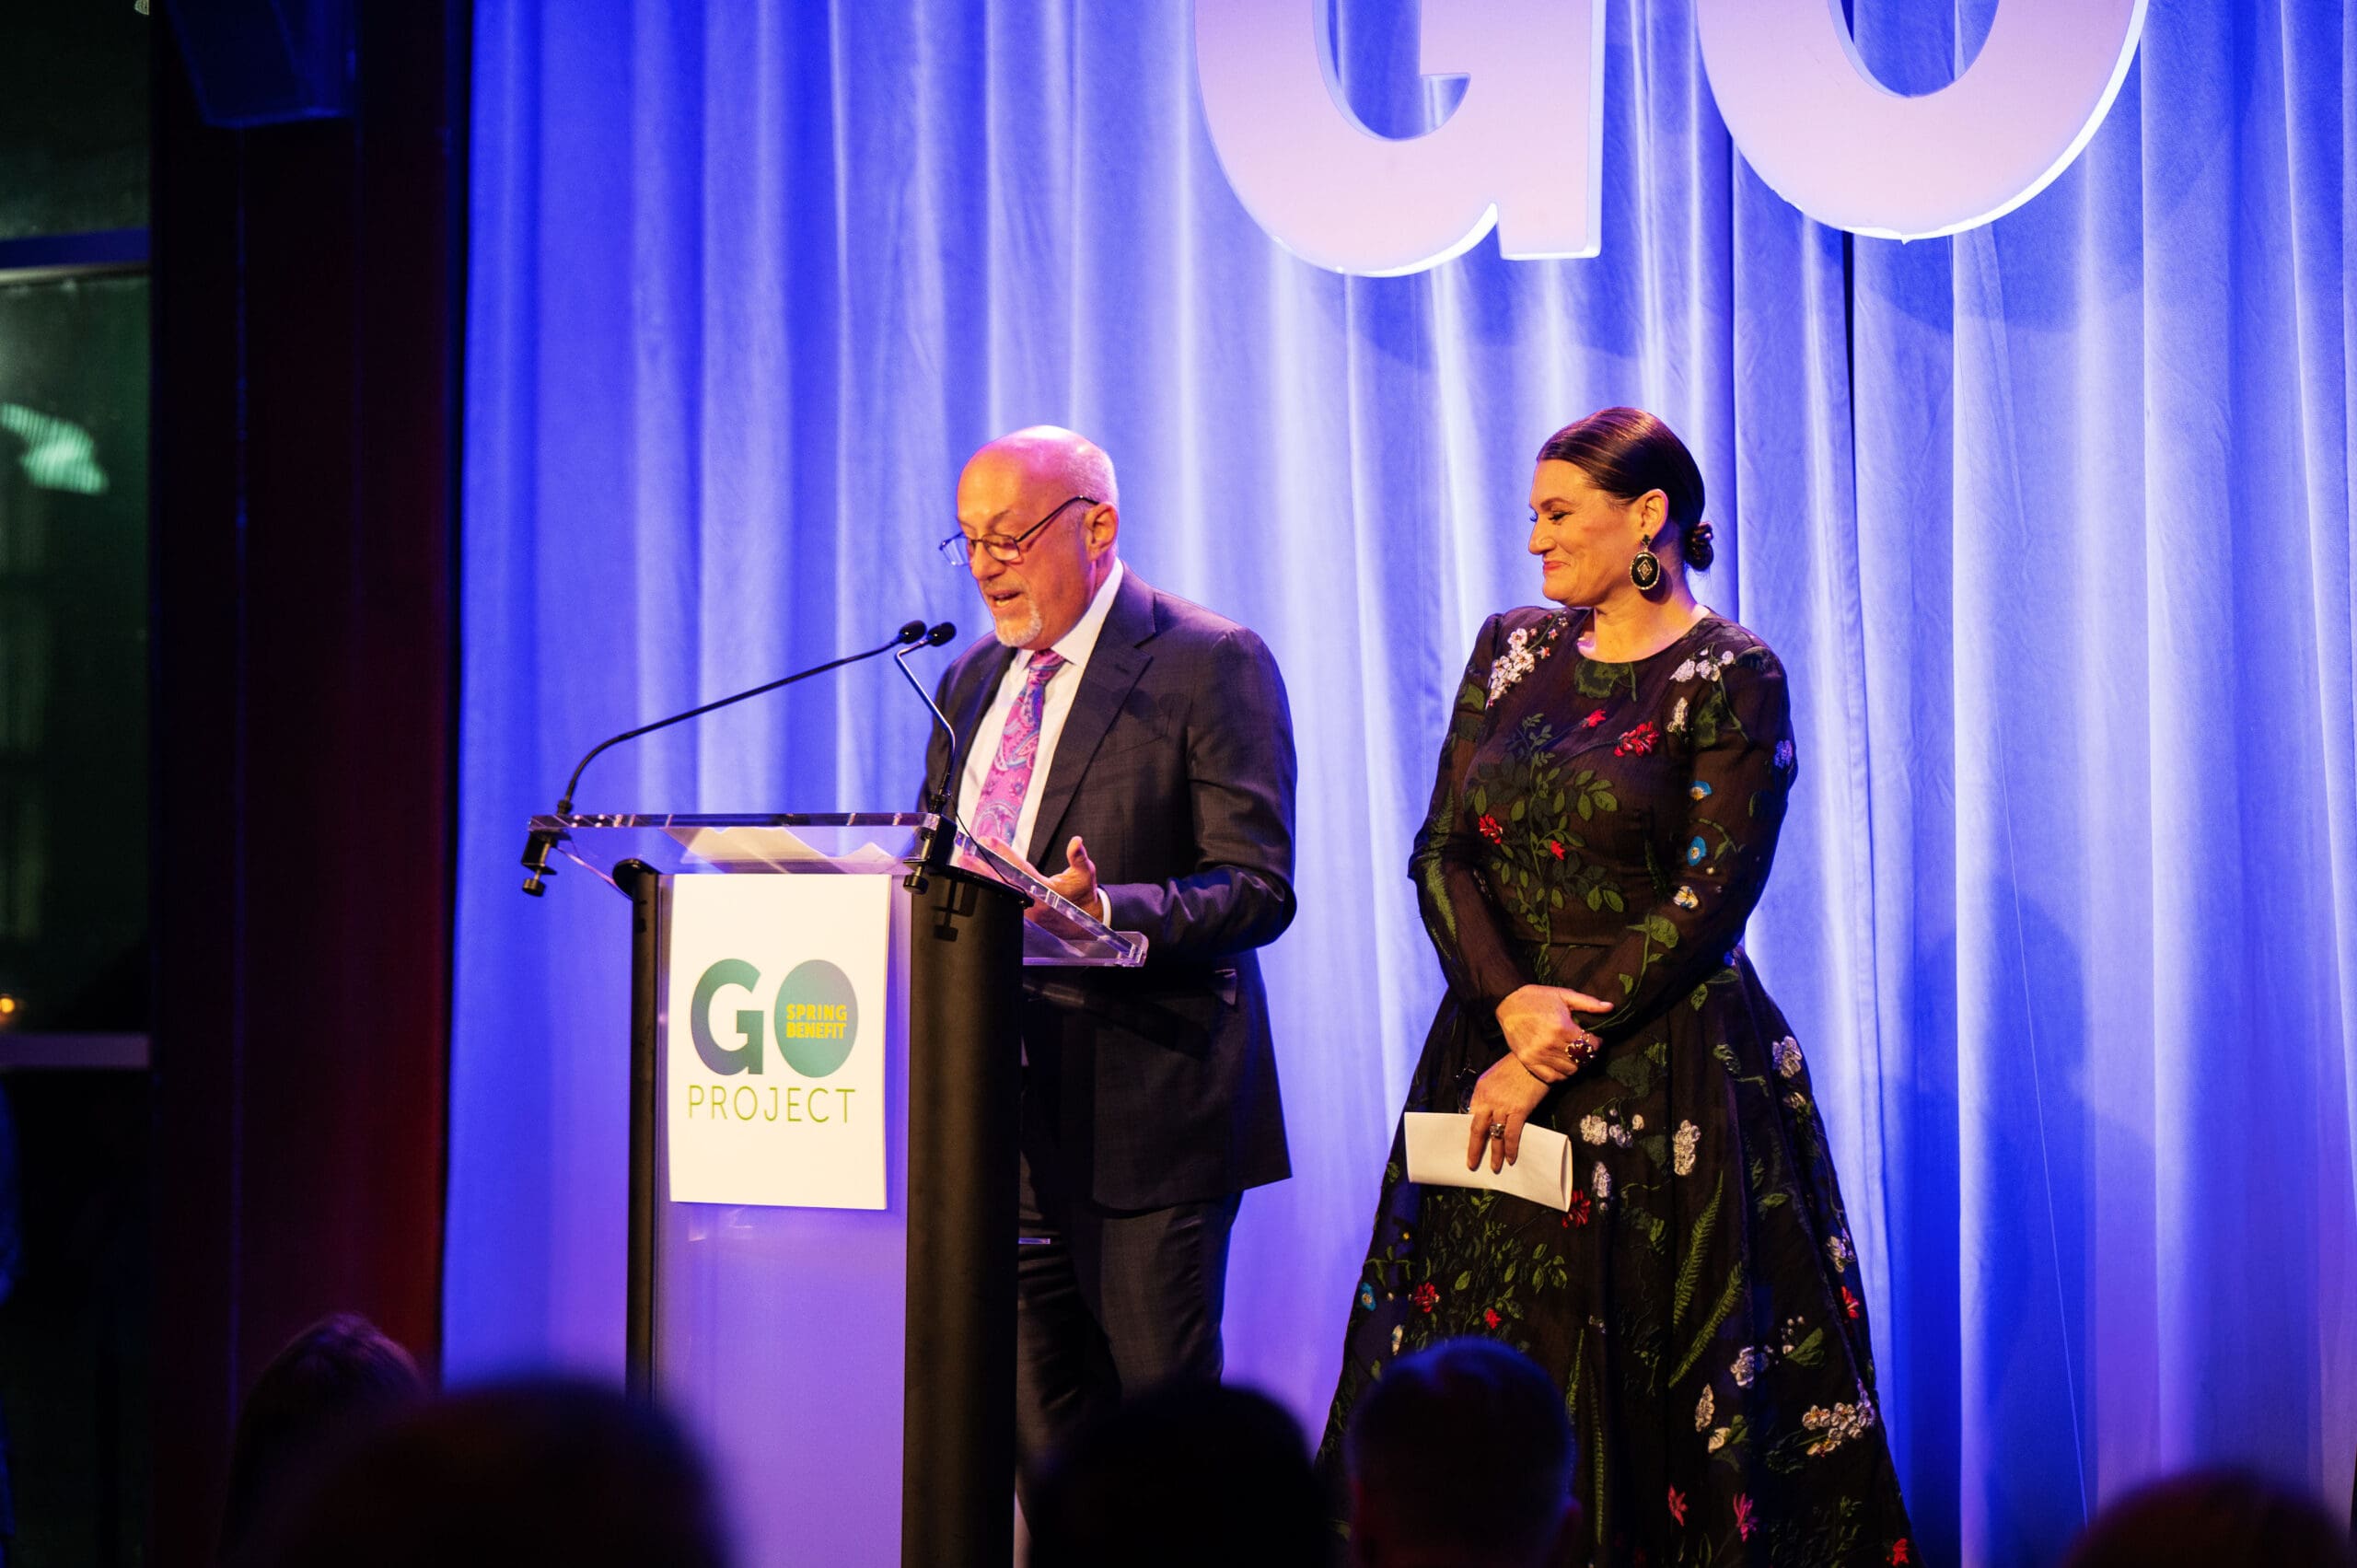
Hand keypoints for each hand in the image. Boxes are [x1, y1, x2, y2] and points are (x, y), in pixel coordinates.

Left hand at [978, 835, 1099, 933]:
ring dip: (982, 877)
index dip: (1004, 854)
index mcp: (1046, 892)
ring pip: (1000, 890)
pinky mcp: (1022, 914)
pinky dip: (990, 886)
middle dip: (983, 867)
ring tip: (965, 864)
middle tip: (966, 855)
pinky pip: (1003, 897)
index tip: (990, 841)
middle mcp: (1033, 902)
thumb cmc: (1082, 895)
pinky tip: (977, 878)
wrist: (1083, 923)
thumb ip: (1079, 857)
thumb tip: (1076, 841)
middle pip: (1003, 882)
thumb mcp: (1085, 874)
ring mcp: (1025, 910)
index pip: (1020, 869)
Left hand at [1465, 1055, 1552, 1172]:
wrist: (1534, 1058)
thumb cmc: (1516, 1067)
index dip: (1469, 1133)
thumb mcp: (1494, 1078)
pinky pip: (1511, 1134)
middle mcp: (1488, 1100)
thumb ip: (1488, 1095)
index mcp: (1480, 1091)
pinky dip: (1510, 1149)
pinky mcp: (1519, 1110)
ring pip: (1494, 1135)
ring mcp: (1502, 1106)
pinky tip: (1511, 1158)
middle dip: (1474, 1149)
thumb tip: (1484, 1113)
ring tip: (1494, 1167)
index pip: (1470, 1116)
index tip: (1468, 1144)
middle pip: (1476, 1129)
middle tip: (1471, 1164)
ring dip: (1494, 1154)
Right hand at [1494, 984, 1610, 1083]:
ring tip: (1573, 1054)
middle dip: (1587, 1054)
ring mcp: (1538, 1055)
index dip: (1597, 1043)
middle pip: (1582, 1060)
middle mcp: (1550, 1044)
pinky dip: (1561, 1074)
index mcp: (1562, 1027)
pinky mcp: (1528, 1061)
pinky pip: (1552, 1078)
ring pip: (1570, 1071)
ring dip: (1575, 1064)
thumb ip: (1588, 1003)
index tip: (1594, 1038)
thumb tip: (1610, 1008)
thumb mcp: (1564, 995)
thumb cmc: (1537, 997)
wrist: (1508, 1002)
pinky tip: (1562, 1064)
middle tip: (1584, 1047)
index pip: (1591, 1045)